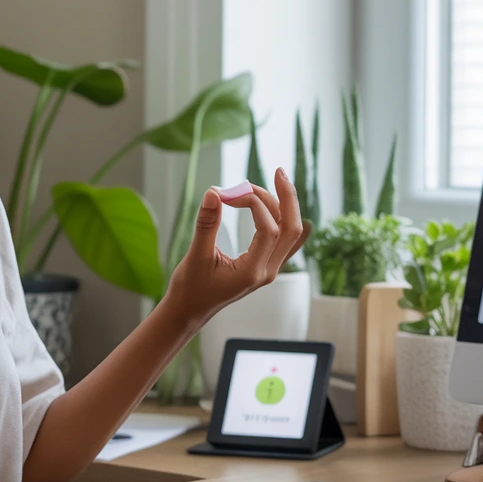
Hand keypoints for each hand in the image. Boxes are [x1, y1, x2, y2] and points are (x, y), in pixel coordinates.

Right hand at [162, 168, 310, 331]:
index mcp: (253, 272)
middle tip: (277, 171)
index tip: (229, 194)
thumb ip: (206, 224)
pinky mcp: (264, 264)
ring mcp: (269, 269)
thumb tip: (213, 192)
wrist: (190, 310)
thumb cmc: (191, 287)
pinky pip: (283, 238)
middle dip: (287, 198)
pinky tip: (271, 201)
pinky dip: (279, 216)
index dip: (254, 205)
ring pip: (290, 232)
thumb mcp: (196, 255)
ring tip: (256, 186)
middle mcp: (267, 272)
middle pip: (292, 229)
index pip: (269, 230)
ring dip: (280, 205)